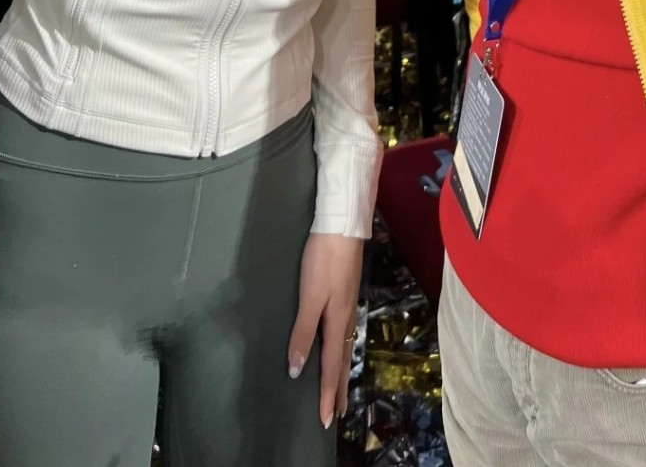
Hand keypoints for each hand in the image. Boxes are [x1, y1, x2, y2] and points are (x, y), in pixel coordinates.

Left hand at [287, 233, 363, 429]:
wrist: (342, 227)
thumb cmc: (323, 262)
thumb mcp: (309, 298)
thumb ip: (303, 333)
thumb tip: (297, 370)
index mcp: (337, 323)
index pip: (332, 367)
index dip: (328, 394)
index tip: (327, 420)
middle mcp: (346, 318)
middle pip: (342, 361)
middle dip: (340, 389)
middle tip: (339, 413)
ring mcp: (348, 305)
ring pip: (345, 347)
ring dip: (342, 371)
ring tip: (340, 388)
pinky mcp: (346, 293)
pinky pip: (345, 333)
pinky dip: (342, 350)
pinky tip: (339, 345)